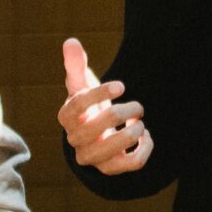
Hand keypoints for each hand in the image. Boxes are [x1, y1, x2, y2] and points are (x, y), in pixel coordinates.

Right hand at [59, 37, 153, 175]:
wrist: (95, 138)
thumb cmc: (88, 107)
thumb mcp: (81, 85)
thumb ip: (76, 64)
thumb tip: (71, 42)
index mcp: (66, 117)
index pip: (78, 103)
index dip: (100, 92)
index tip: (121, 85)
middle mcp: (75, 140)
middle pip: (101, 123)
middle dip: (126, 110)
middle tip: (137, 106)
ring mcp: (92, 157)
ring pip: (117, 145)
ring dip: (135, 130)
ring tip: (140, 121)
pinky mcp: (110, 169)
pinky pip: (132, 163)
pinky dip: (145, 148)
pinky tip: (146, 136)